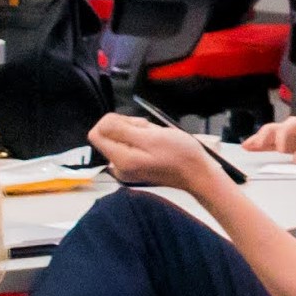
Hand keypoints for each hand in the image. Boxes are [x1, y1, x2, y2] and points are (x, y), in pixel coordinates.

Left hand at [88, 112, 212, 193]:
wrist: (199, 174)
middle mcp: (119, 167)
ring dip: (137, 131)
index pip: (96, 134)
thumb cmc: (179, 154)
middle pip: (109, 135)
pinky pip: (132, 145)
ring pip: (122, 138)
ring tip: (156, 137)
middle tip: (149, 131)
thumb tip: (102, 123)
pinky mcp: (136, 166)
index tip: (133, 124)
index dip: (111, 122)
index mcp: (120, 160)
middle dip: (128, 126)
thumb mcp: (150, 137)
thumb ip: (121, 131)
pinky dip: (143, 139)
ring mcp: (127, 168)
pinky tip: (157, 142)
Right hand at [247, 117, 295, 158]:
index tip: (281, 150)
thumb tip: (295, 160)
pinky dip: (258, 146)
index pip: (282, 129)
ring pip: (265, 135)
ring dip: (255, 140)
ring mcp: (281, 135)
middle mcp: (285, 127)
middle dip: (261, 137)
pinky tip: (249, 148)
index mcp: (294, 123)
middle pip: (269, 129)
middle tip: (256, 145)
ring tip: (245, 146)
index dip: (280, 139)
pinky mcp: (280, 143)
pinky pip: (267, 143)